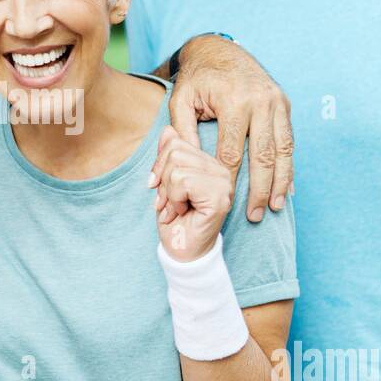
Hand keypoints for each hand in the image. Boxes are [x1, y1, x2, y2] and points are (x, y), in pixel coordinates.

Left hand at [149, 126, 232, 261]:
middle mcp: (222, 168)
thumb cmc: (174, 218)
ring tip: (177, 208)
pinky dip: (174, 200)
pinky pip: (182, 181)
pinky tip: (184, 212)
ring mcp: (224, 181)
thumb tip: (168, 130)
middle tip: (168, 202)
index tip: (157, 186)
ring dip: (168, 193)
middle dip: (162, 180)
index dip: (159, 164)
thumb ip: (167, 155)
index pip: (176, 140)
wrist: (182, 251)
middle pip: (174, 150)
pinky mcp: (219, 195)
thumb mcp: (164, 181)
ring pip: (177, 166)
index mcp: (210, 161)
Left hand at [170, 35, 292, 222]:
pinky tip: (286, 186)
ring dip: (280, 182)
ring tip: (274, 207)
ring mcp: (276, 101)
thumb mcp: (180, 101)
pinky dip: (288, 165)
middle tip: (254, 215)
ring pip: (283, 150)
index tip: (225, 203)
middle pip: (262, 156)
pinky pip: (289, 140)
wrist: (219, 50)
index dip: (229, 181)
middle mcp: (260, 101)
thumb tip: (181, 170)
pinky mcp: (285, 103)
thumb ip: (180, 135)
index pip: (232, 152)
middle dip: (259, 189)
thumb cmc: (196, 79)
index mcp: (233, 101)